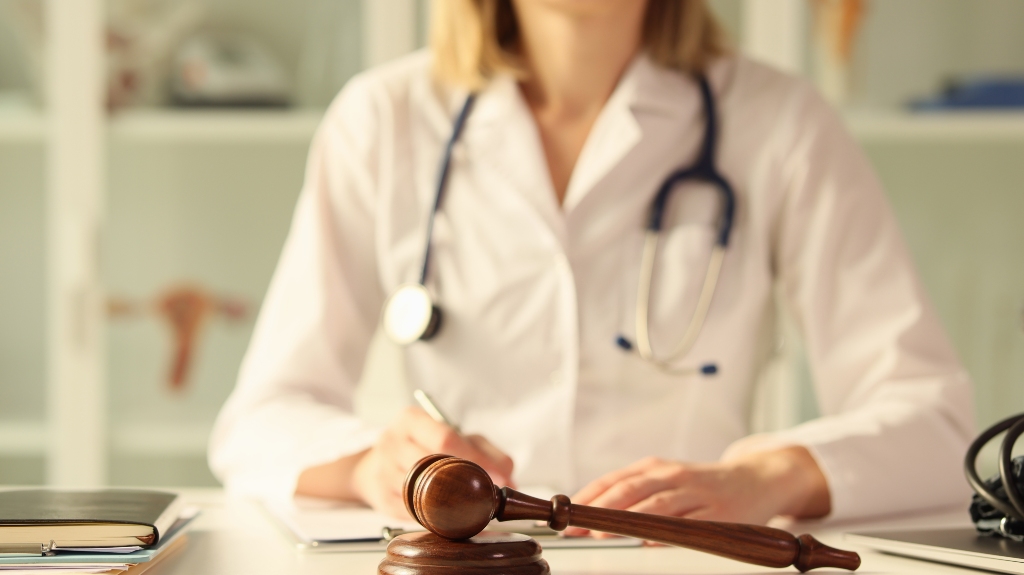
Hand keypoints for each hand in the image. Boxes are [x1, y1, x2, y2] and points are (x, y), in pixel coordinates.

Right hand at [350, 407, 514, 517]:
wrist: (377, 463)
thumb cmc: (425, 445)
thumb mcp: (458, 437)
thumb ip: (487, 453)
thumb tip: (510, 480)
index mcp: (411, 420)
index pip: (445, 439)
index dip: (475, 460)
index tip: (499, 479)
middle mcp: (391, 443)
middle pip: (434, 467)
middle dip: (467, 484)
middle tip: (490, 497)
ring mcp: (382, 472)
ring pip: (424, 494)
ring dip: (452, 504)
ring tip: (471, 506)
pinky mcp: (381, 499)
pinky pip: (414, 513)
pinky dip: (434, 516)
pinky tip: (446, 513)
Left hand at [564, 446, 829, 536]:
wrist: (757, 479)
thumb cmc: (702, 485)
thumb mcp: (667, 480)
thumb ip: (634, 492)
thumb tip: (590, 513)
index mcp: (656, 468)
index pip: (615, 481)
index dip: (588, 497)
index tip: (566, 515)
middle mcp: (674, 476)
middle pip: (631, 490)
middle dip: (601, 509)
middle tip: (578, 526)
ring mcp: (698, 494)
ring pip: (658, 505)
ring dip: (628, 520)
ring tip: (603, 532)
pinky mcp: (721, 514)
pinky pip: (691, 525)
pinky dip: (669, 533)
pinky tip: (651, 541)